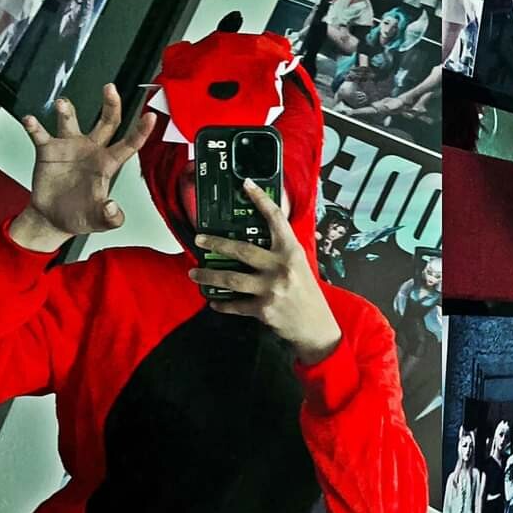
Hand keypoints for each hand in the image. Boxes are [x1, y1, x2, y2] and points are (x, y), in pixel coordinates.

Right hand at [16, 84, 155, 248]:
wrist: (54, 218)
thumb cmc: (81, 217)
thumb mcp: (100, 221)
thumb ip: (111, 217)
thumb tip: (112, 207)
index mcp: (107, 164)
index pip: (128, 144)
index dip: (140, 131)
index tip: (150, 116)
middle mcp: (91, 150)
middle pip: (106, 122)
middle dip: (110, 104)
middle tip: (110, 88)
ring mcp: (69, 147)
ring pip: (70, 120)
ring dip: (66, 110)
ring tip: (63, 104)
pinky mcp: (48, 150)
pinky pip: (40, 133)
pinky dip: (34, 126)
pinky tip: (31, 121)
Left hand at [188, 180, 343, 364]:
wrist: (317, 328)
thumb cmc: (308, 295)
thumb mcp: (301, 266)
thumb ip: (282, 253)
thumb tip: (257, 240)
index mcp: (291, 252)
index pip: (276, 220)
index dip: (261, 200)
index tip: (246, 184)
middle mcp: (280, 268)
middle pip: (241, 250)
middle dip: (216, 244)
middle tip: (199, 239)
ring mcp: (270, 289)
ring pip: (231, 279)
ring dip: (209, 276)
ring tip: (195, 274)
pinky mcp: (263, 309)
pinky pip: (235, 305)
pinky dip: (223, 304)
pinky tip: (214, 302)